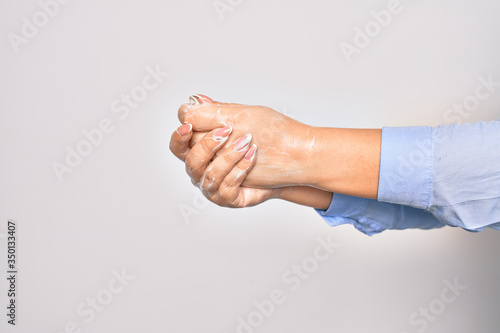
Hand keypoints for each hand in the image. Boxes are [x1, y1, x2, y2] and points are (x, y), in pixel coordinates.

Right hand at [176, 94, 381, 198]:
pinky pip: (226, 188)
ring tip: (247, 143)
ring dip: (228, 157)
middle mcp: (203, 171)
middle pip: (190, 162)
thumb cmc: (263, 135)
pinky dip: (239, 170)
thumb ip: (215, 111)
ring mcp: (215, 187)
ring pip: (209, 175)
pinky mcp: (230, 198)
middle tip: (226, 132)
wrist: (289, 157)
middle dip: (207, 145)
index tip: (188, 125)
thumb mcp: (241, 117)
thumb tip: (193, 100)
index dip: (179, 137)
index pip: (178, 146)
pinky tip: (251, 157)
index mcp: (199, 150)